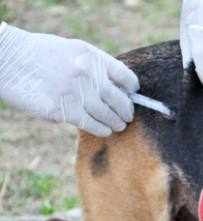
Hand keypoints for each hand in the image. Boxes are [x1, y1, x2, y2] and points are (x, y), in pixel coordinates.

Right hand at [0, 23, 138, 136]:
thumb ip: (94, 67)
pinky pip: (90, 124)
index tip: (132, 94)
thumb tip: (115, 88)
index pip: (125, 76)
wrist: (8, 60)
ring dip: (116, 123)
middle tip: (128, 116)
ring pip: (107, 115)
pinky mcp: (63, 110)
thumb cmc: (40, 54)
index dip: (132, 88)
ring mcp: (76, 94)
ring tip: (119, 125)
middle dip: (127, 110)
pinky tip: (105, 130)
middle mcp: (88, 75)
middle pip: (119, 100)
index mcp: (92, 57)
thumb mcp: (72, 50)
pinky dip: (101, 129)